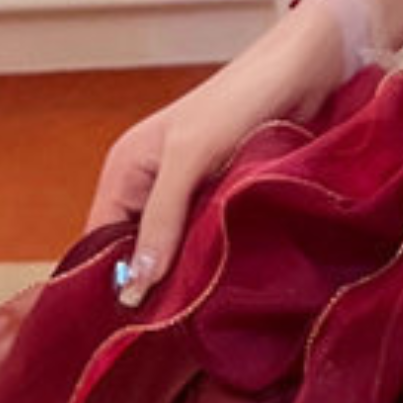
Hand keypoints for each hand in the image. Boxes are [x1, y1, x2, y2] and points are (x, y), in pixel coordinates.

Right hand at [80, 0, 345, 305]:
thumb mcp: (191, 157)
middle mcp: (151, 184)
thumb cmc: (241, 99)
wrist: (304, 68)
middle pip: (136, 250)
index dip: (107, 282)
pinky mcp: (225, 197)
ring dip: (185, 276)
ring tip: (195, 318)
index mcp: (126, 170)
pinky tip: (224, 288)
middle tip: (163, 334)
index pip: (98, 240)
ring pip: (174, 249)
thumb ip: (161, 218)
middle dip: (148, 285)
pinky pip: (208, 240)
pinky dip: (214, 260)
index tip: (120, 332)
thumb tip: (134, 286)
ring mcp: (189, 192)